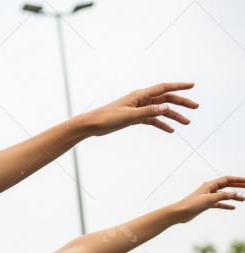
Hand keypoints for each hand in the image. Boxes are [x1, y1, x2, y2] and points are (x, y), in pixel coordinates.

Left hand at [81, 82, 198, 135]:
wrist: (93, 125)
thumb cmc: (107, 117)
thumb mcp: (129, 115)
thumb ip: (148, 112)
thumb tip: (166, 108)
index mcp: (140, 95)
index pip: (164, 88)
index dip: (179, 86)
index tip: (192, 85)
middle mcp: (141, 100)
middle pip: (165, 99)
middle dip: (181, 103)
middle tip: (195, 107)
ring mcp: (138, 109)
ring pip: (160, 111)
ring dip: (173, 116)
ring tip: (186, 123)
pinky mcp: (134, 118)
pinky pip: (152, 120)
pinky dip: (161, 124)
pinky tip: (170, 130)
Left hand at [173, 176, 244, 222]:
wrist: (179, 213)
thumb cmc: (191, 204)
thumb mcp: (209, 199)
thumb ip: (223, 196)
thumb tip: (236, 193)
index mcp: (209, 185)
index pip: (226, 179)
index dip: (237, 180)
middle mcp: (209, 189)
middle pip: (226, 186)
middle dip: (237, 186)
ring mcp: (208, 197)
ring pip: (224, 195)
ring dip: (233, 197)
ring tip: (243, 199)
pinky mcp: (206, 204)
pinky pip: (219, 203)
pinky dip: (226, 205)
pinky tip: (233, 208)